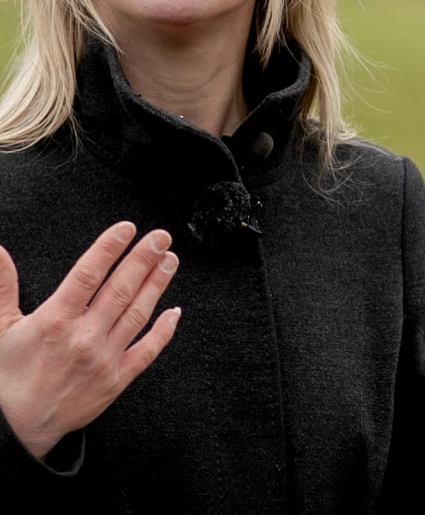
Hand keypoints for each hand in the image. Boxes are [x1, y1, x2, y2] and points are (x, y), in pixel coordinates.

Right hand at [0, 221, 180, 458]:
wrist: (16, 429)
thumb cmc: (6, 376)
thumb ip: (2, 286)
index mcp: (54, 321)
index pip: (88, 275)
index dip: (109, 248)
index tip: (127, 228)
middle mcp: (83, 337)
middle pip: (121, 289)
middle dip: (144, 259)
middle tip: (161, 236)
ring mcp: (104, 359)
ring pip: (138, 314)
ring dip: (157, 285)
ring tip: (170, 260)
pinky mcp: (117, 379)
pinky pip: (148, 351)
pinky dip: (164, 330)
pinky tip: (175, 311)